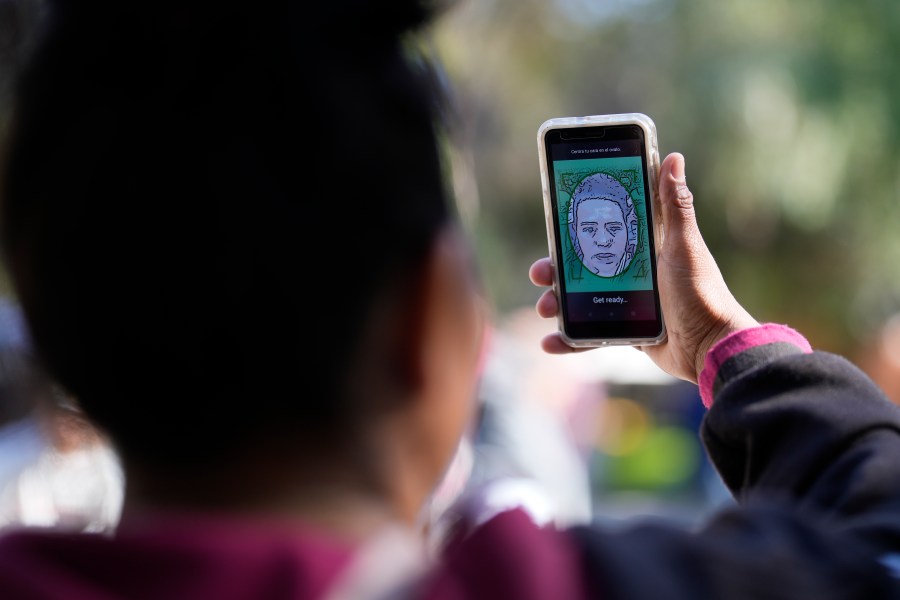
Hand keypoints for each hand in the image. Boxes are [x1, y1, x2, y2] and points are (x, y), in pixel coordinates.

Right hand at [529, 153, 758, 382]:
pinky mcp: (628, 331)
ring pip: (581, 299)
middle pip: (584, 266)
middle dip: (556, 269)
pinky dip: (569, 339)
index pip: (604, 230)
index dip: (576, 228)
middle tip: (541, 272)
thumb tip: (673, 157)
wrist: (710, 348)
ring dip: (557, 303)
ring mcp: (628, 303)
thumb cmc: (701, 293)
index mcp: (646, 248)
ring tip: (546, 307)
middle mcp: (634, 273)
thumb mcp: (684, 246)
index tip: (555, 223)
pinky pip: (591, 333)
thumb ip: (675, 205)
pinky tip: (550, 342)